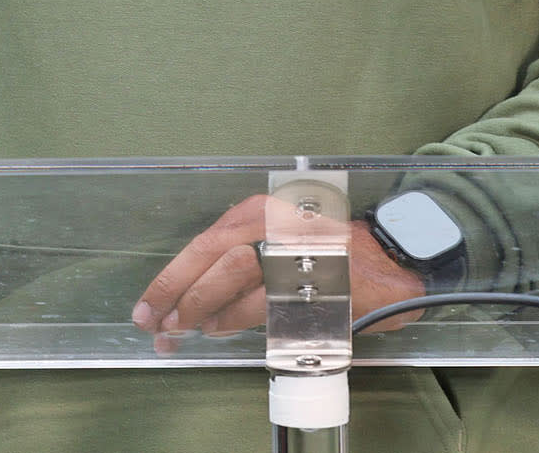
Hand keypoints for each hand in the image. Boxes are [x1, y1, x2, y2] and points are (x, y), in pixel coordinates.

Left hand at [131, 194, 427, 355]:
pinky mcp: (317, 279)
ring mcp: (299, 250)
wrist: (391, 263)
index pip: (204, 244)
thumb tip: (185, 292)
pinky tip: (225, 328)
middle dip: (180, 295)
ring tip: (191, 328)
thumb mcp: (275, 237)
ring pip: (237, 281)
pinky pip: (268, 303)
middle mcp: (277, 224)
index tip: (147, 304)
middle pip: (215, 258)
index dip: (171, 277)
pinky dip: (242, 320)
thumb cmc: (326, 252)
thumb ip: (235, 257)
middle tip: (159, 324)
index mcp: (261, 211)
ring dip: (207, 311)